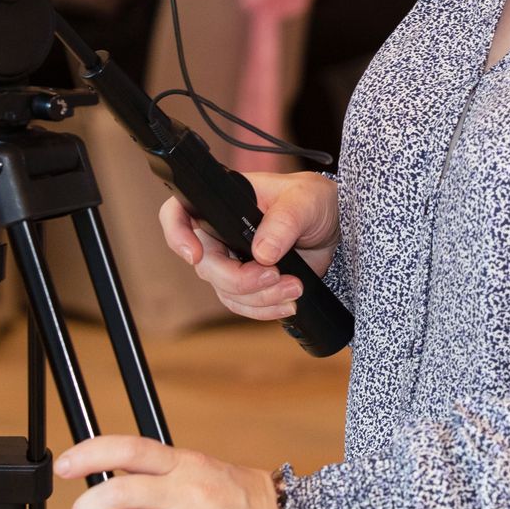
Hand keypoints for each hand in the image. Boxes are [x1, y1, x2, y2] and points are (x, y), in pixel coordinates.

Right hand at [158, 171, 338, 320]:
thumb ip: (284, 221)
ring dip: (259, 297)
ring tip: (295, 288)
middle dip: (239, 278)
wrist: (332, 227)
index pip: (179, 213)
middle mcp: (220, 232)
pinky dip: (264, 309)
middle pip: (206, 264)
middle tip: (274, 275)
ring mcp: (232, 260)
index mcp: (223, 201)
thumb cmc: (312, 200)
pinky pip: (243, 304)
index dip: (177, 234)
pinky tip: (289, 303)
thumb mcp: (304, 200)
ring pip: (225, 290)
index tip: (197, 256)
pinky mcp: (248, 283)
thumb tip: (263, 252)